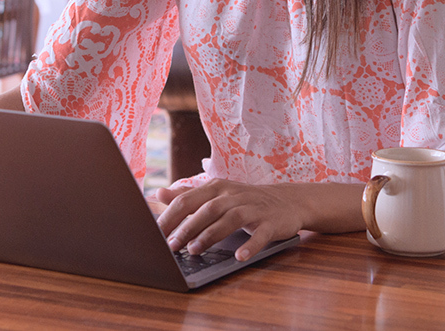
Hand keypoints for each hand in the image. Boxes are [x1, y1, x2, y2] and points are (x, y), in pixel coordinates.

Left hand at [153, 179, 305, 261]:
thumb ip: (188, 196)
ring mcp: (253, 209)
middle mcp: (233, 196)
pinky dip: (250, 245)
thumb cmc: (245, 200)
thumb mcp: (217, 194)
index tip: (156, 234)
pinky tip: (240, 256)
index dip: (171, 216)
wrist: (288, 200)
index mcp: (217, 188)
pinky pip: (260, 234)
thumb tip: (158, 194)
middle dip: (187, 227)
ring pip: (230, 219)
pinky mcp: (270, 223)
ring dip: (211, 235)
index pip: (189, 199)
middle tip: (171, 246)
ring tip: (195, 250)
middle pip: (207, 209)